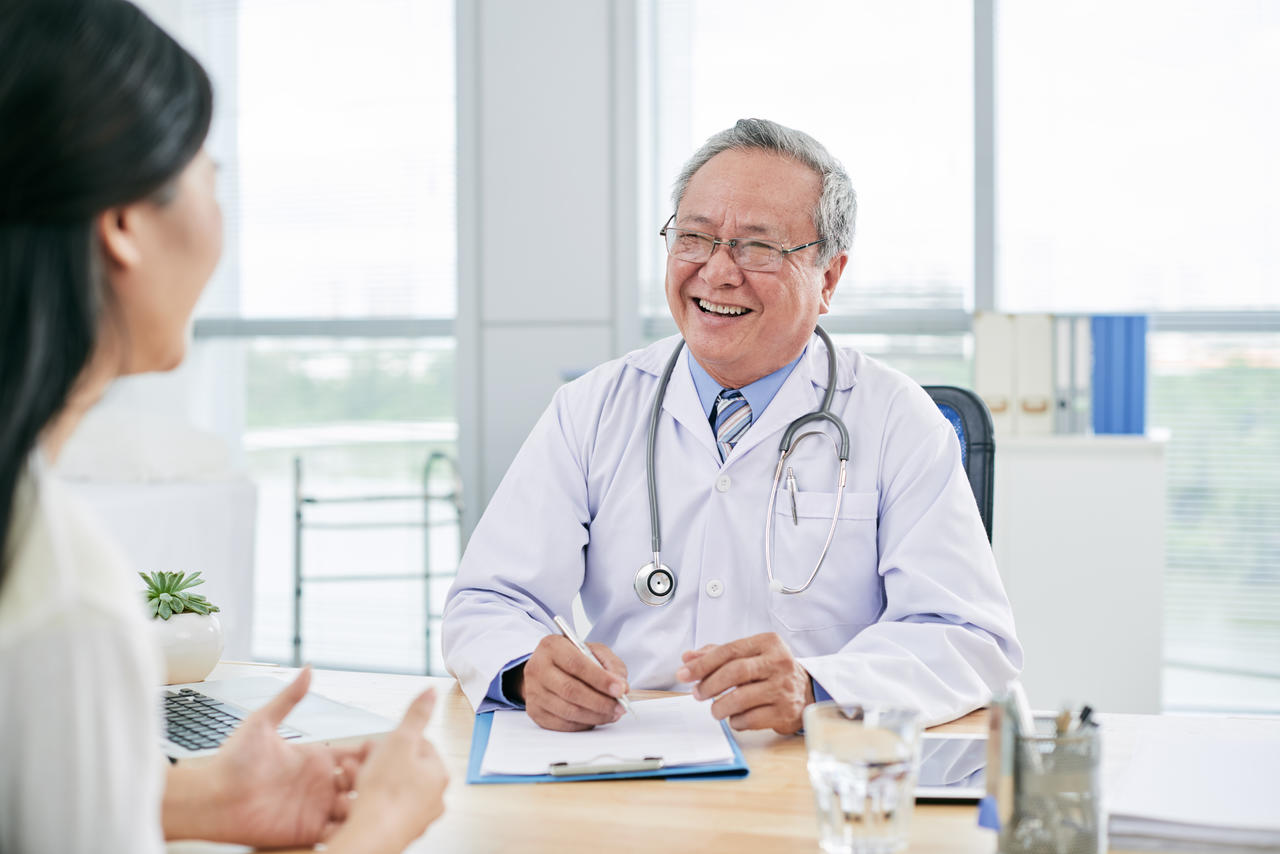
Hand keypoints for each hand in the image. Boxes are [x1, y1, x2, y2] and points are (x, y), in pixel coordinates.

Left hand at [163, 667, 368, 845]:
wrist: (212, 799)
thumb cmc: (231, 762)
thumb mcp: (262, 722)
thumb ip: (289, 697)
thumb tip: (308, 669)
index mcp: (315, 758)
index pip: (356, 754)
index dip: (369, 753)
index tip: (372, 750)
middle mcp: (319, 783)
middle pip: (362, 781)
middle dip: (369, 779)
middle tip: (359, 776)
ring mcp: (316, 808)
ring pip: (355, 807)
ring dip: (361, 804)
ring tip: (353, 798)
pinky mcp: (308, 831)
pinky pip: (338, 833)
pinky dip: (349, 829)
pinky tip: (349, 821)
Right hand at [327, 688, 448, 853]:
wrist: (371, 835)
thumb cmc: (387, 793)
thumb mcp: (400, 740)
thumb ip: (416, 714)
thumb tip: (431, 691)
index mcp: (438, 774)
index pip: (420, 746)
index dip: (396, 741)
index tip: (380, 744)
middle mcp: (433, 798)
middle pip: (404, 768)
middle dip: (380, 761)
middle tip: (364, 761)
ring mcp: (416, 817)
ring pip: (391, 788)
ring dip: (371, 780)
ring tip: (355, 779)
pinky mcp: (398, 831)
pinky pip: (382, 808)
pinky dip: (368, 801)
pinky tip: (355, 800)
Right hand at [517, 634, 628, 730]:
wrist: (546, 668)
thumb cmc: (572, 658)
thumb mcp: (593, 651)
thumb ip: (611, 665)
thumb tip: (622, 688)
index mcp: (551, 646)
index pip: (577, 665)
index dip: (601, 679)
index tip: (620, 689)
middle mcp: (537, 668)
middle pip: (571, 690)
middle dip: (600, 702)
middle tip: (620, 706)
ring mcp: (533, 692)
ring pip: (568, 711)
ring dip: (595, 716)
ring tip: (613, 713)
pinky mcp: (535, 712)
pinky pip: (563, 724)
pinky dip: (584, 724)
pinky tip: (596, 718)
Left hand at [676, 632, 814, 733]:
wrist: (806, 692)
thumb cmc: (770, 671)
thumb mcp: (749, 655)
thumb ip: (717, 654)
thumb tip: (687, 658)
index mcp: (768, 643)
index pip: (729, 650)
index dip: (702, 663)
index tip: (684, 674)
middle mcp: (779, 663)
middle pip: (735, 672)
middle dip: (709, 685)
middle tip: (696, 693)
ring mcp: (783, 688)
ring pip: (741, 698)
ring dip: (720, 707)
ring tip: (714, 710)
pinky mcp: (785, 712)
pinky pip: (750, 719)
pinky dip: (736, 721)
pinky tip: (734, 718)